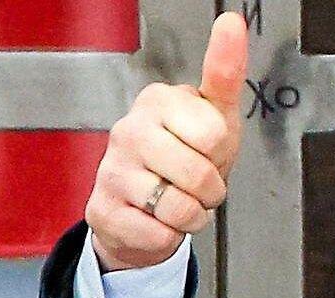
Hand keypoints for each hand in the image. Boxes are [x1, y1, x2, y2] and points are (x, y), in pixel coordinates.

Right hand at [86, 12, 247, 270]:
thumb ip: (225, 72)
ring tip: (177, 200)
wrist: (147, 208)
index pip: (215, 135)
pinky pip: (158, 235)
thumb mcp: (216, 116)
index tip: (207, 148)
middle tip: (195, 182)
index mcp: (158, 101)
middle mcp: (129, 130)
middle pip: (200, 176)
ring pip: (180, 209)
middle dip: (210, 191)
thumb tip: (232, 22)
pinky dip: (169, 237)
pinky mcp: (102, 210)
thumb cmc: (187, 156)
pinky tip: (155, 220)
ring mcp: (111, 170)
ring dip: (191, 216)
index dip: (221, 154)